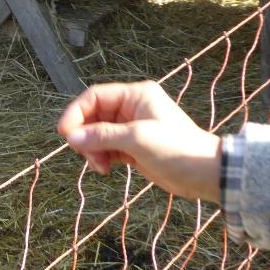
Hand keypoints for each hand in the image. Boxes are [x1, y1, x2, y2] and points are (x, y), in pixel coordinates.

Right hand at [57, 81, 220, 202]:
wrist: (204, 174)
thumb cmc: (176, 149)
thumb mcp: (137, 139)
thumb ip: (102, 136)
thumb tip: (70, 137)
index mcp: (135, 96)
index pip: (94, 96)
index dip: (76, 113)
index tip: (64, 133)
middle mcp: (131, 108)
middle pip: (92, 117)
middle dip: (85, 137)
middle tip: (87, 155)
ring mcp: (130, 128)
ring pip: (96, 134)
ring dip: (92, 150)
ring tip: (100, 167)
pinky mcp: (131, 146)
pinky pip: (105, 147)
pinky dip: (100, 157)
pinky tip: (106, 169)